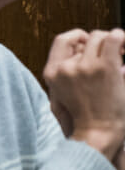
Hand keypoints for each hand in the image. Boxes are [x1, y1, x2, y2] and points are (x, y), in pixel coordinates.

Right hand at [43, 28, 124, 158]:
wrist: (98, 132)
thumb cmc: (85, 118)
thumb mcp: (59, 97)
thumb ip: (66, 73)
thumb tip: (82, 51)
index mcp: (52, 72)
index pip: (62, 41)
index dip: (77, 37)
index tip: (88, 44)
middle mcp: (66, 66)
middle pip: (84, 38)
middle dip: (99, 40)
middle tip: (112, 50)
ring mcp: (85, 66)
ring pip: (100, 36)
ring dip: (113, 40)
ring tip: (122, 50)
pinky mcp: (106, 67)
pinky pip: (115, 39)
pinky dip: (121, 37)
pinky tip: (124, 45)